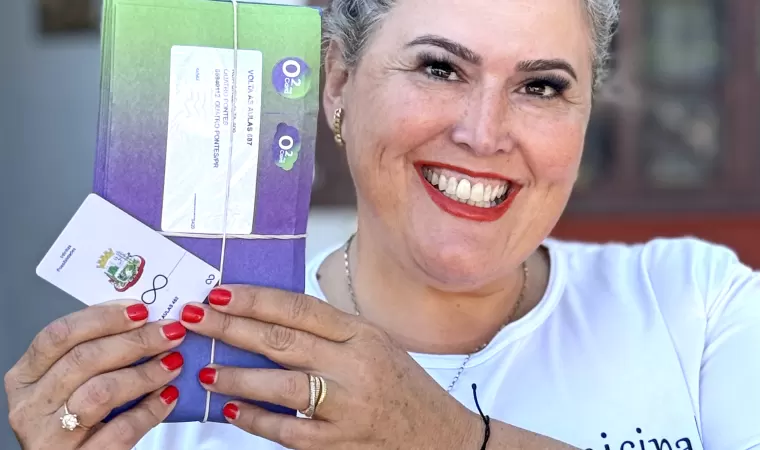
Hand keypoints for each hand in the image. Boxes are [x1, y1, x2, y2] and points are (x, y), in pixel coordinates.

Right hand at [5, 301, 187, 449]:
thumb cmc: (77, 420)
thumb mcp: (72, 383)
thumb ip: (95, 354)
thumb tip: (143, 321)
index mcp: (26, 377)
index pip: (59, 335)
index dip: (102, 317)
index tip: (141, 310)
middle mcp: (31, 406)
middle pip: (84, 359)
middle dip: (135, 341)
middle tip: (170, 333)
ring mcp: (50, 437)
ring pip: (102, 391)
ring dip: (145, 373)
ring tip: (173, 363)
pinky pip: (122, 429)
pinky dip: (150, 410)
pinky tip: (169, 396)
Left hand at [179, 286, 482, 449]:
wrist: (442, 438)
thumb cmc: (404, 389)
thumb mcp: (376, 347)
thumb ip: (331, 334)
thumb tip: (270, 320)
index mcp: (363, 335)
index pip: (301, 309)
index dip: (256, 299)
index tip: (220, 293)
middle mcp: (356, 366)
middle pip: (283, 341)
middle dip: (232, 328)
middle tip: (195, 319)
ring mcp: (348, 407)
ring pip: (281, 387)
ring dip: (238, 376)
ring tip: (206, 369)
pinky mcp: (341, 444)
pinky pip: (288, 431)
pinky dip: (256, 419)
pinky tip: (232, 409)